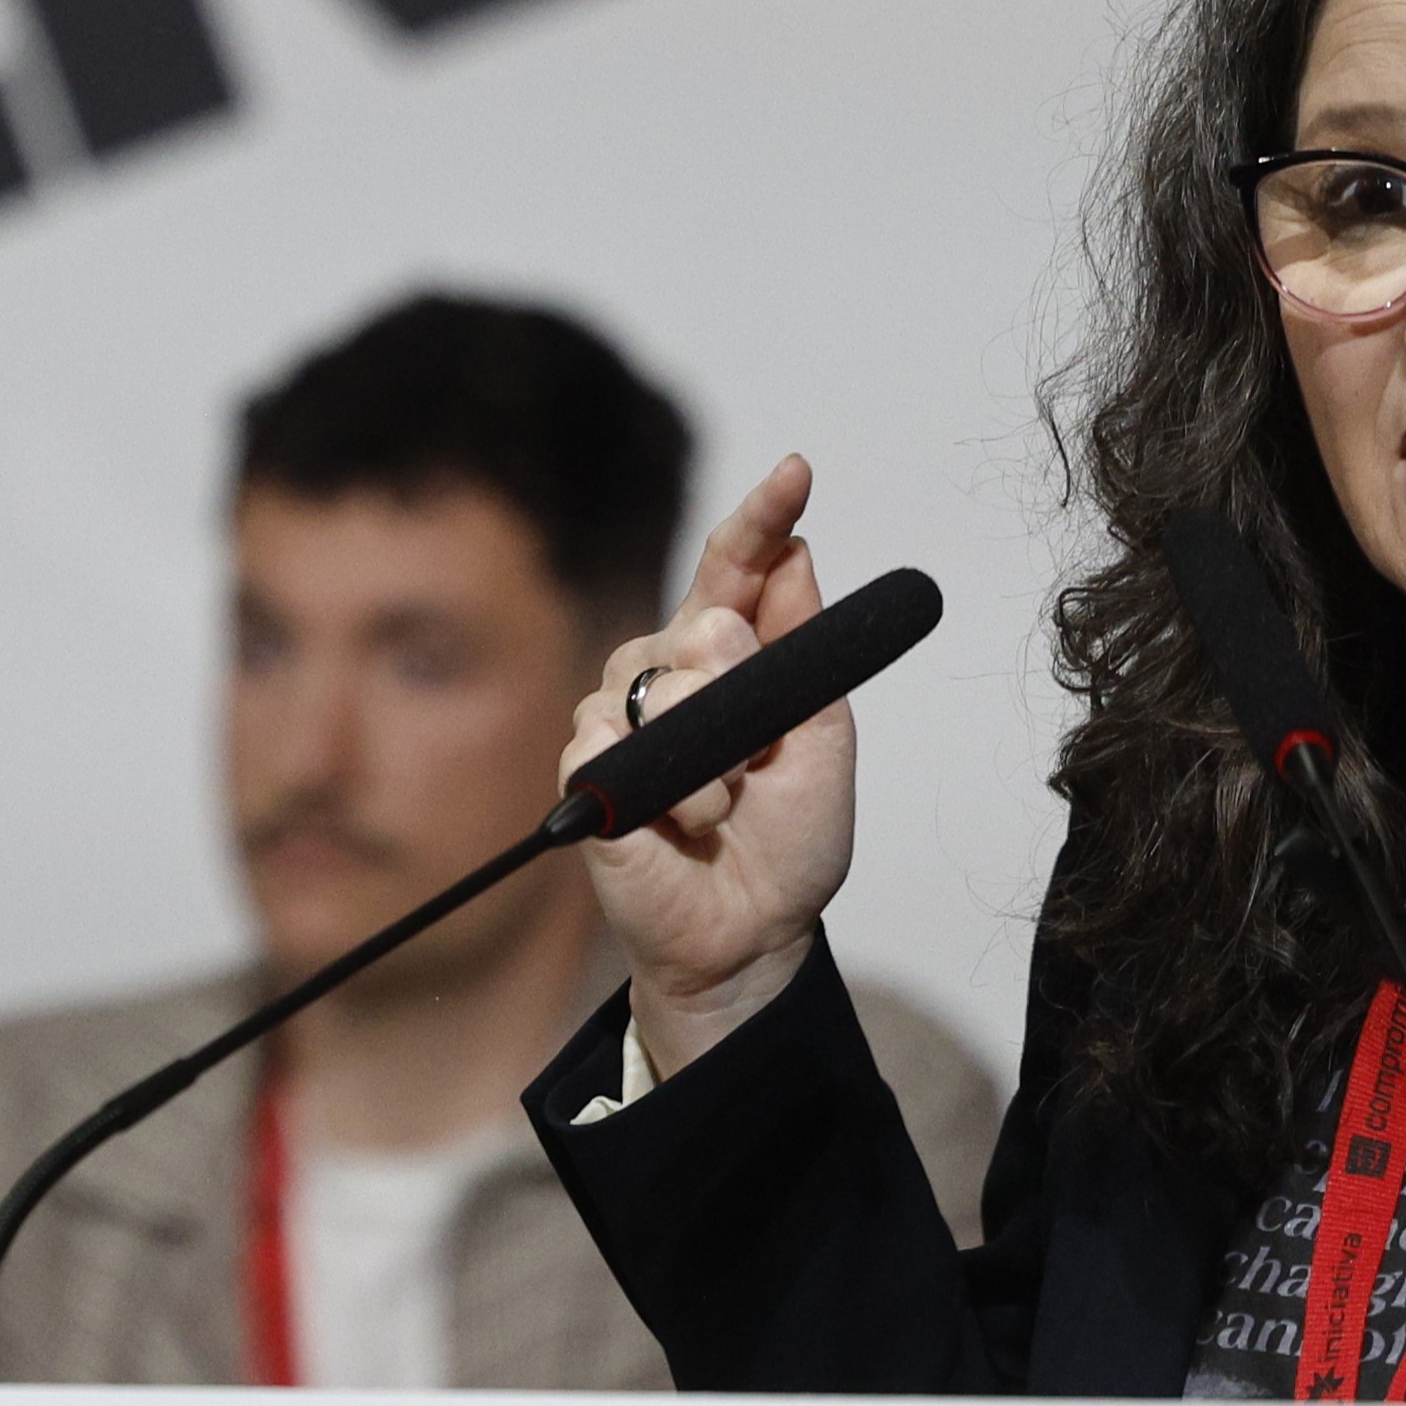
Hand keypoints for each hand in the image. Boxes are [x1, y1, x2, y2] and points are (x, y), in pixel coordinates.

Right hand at [571, 455, 857, 1078]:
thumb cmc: (789, 844)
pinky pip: (611, 738)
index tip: (796, 472)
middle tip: (756, 749)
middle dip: (738, 677)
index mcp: (730, 654)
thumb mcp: (822, 738)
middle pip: (702, 619)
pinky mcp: (584, 769)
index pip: (736, 566)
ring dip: (711, 756)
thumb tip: (796, 556)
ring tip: (722, 808)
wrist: (752, 933)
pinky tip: (679, 825)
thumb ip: (802, 650)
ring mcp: (619, 717)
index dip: (762, 515)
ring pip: (658, 681)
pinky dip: (667, 789)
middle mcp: (667, 670)